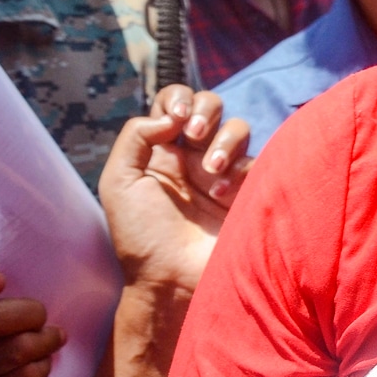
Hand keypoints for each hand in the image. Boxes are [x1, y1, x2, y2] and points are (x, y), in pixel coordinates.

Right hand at [0, 269, 64, 376]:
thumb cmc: (22, 330)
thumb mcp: (17, 300)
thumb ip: (9, 280)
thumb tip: (31, 263)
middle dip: (29, 314)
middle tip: (40, 317)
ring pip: (14, 350)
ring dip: (44, 342)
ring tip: (51, 339)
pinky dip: (42, 368)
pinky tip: (40, 366)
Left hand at [99, 85, 251, 295]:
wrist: (173, 278)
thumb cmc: (141, 235)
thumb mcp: (119, 182)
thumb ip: (135, 137)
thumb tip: (171, 118)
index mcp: (162, 150)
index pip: (174, 101)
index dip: (178, 98)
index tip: (175, 119)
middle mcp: (194, 154)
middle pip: (210, 104)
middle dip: (205, 110)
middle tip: (193, 135)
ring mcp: (224, 171)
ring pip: (238, 126)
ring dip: (224, 139)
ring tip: (210, 170)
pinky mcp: (248, 188)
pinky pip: (257, 158)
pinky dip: (240, 168)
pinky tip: (222, 192)